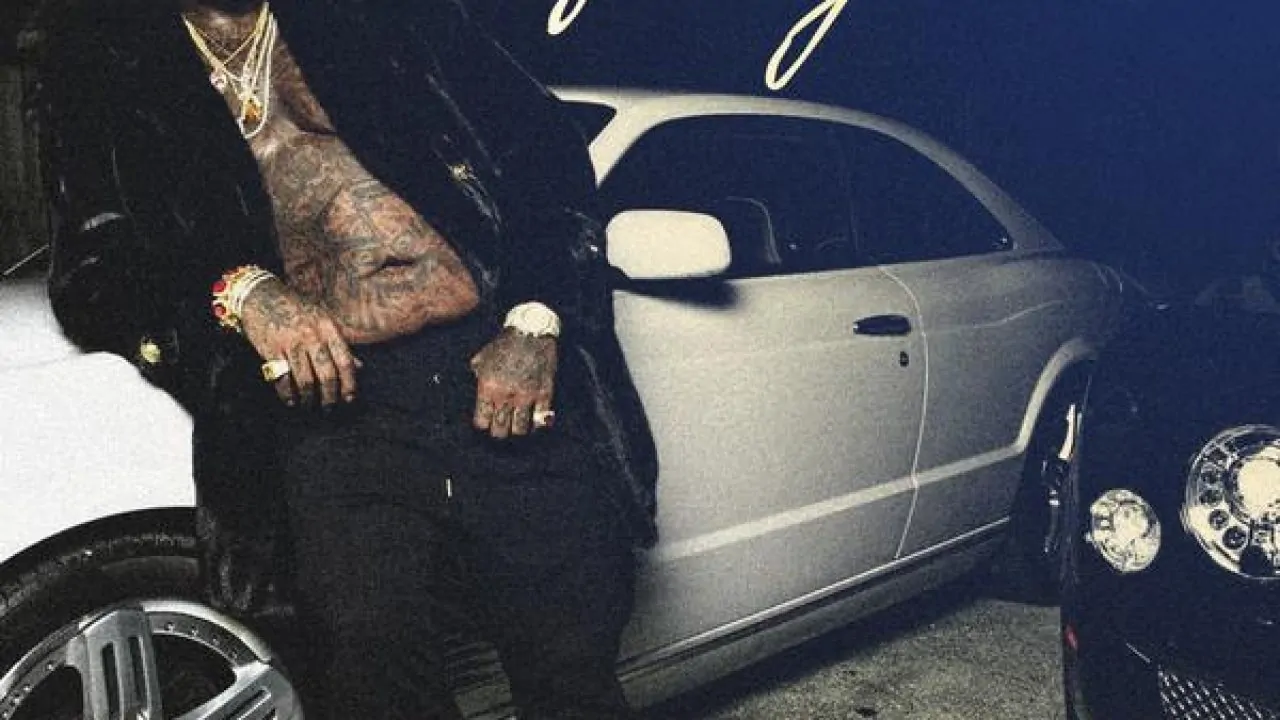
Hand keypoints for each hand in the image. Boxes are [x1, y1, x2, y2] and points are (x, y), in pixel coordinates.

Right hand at [238, 278, 359, 406]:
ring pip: (305, 380)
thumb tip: (360, 366)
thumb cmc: (295, 309)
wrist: (260, 295)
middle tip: (328, 407)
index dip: (350, 383)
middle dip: (329, 396)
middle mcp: (312, 336)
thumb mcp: (322, 320)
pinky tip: (290, 400)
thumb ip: (340, 343)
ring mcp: (291, 342)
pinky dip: (287, 394)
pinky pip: (282, 379)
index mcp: (328, 328)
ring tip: (308, 404)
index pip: (346, 361)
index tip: (349, 398)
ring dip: (308, 398)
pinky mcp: (271, 349)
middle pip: (327, 375)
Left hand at [470, 327, 557, 438]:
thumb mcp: (483, 356)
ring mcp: (526, 396)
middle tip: (501, 427)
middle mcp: (505, 395)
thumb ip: (477, 374)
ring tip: (517, 426)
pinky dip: (537, 425)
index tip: (487, 421)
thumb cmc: (505, 342)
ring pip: (520, 430)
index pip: (481, 422)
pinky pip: (540, 420)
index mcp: (487, 387)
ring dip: (517, 430)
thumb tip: (475, 384)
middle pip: (500, 431)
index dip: (483, 424)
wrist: (531, 330)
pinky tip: (534, 423)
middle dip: (499, 431)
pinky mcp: (544, 393)